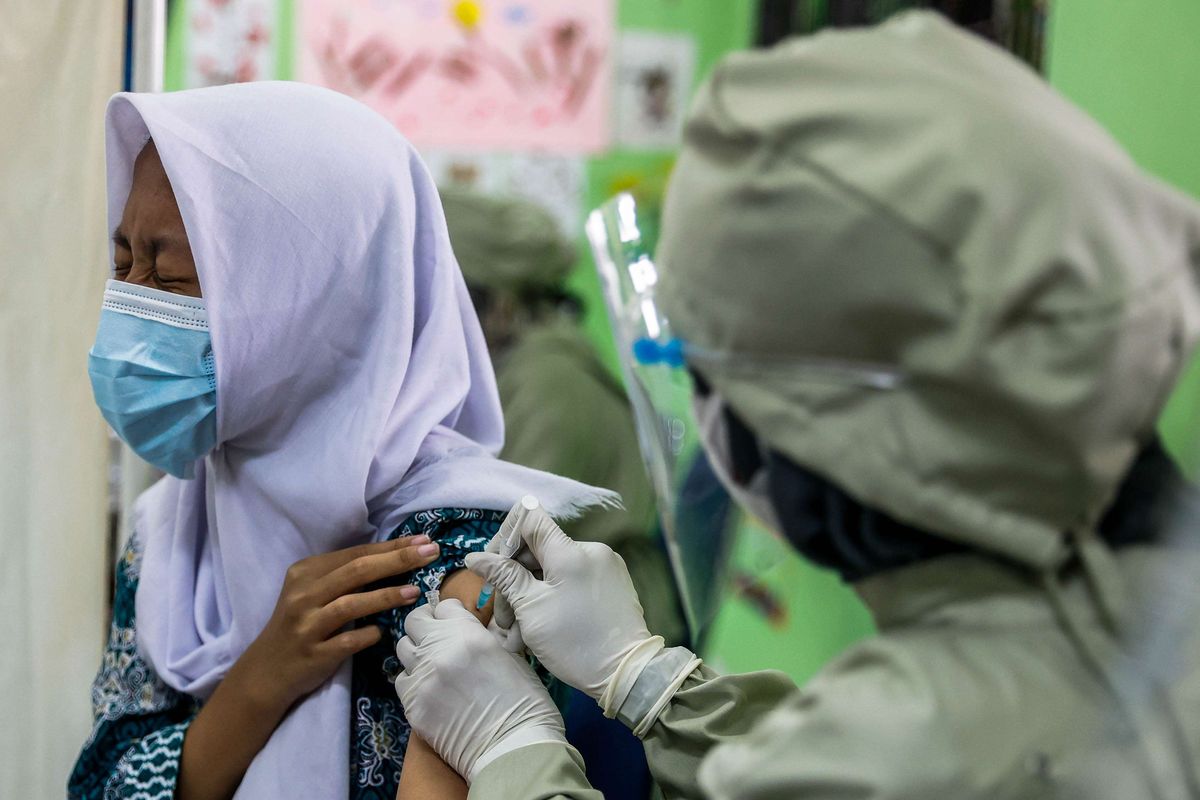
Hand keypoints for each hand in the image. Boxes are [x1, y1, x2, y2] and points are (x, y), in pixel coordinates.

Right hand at [233, 535, 440, 713]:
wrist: (266, 671)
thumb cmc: (299, 625)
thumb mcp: (313, 593)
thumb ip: (344, 576)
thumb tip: (396, 558)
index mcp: (305, 572)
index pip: (355, 553)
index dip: (392, 546)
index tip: (424, 540)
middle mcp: (304, 595)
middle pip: (357, 571)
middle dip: (397, 560)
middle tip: (430, 553)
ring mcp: (307, 625)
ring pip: (350, 604)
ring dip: (385, 596)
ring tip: (414, 591)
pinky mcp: (313, 653)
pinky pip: (346, 642)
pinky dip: (366, 635)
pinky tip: (382, 632)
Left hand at [395, 599, 565, 781]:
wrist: (512, 749)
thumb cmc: (524, 702)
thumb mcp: (510, 656)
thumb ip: (483, 638)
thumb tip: (469, 630)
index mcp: (468, 633)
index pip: (444, 606)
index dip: (450, 613)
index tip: (455, 621)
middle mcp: (439, 650)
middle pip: (415, 621)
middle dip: (427, 625)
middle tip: (437, 636)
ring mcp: (422, 678)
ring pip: (404, 649)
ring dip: (418, 652)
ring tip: (433, 664)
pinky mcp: (412, 705)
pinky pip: (403, 681)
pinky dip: (414, 681)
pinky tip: (431, 690)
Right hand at [464, 503, 654, 700]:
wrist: (627, 673)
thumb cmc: (575, 643)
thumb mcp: (531, 610)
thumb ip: (504, 577)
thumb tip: (476, 558)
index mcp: (569, 551)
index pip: (529, 518)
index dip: (505, 537)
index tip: (494, 568)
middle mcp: (590, 551)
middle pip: (539, 552)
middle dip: (514, 582)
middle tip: (503, 620)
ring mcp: (604, 567)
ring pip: (553, 572)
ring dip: (530, 598)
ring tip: (518, 636)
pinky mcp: (612, 584)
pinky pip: (573, 583)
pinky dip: (552, 600)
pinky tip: (539, 630)